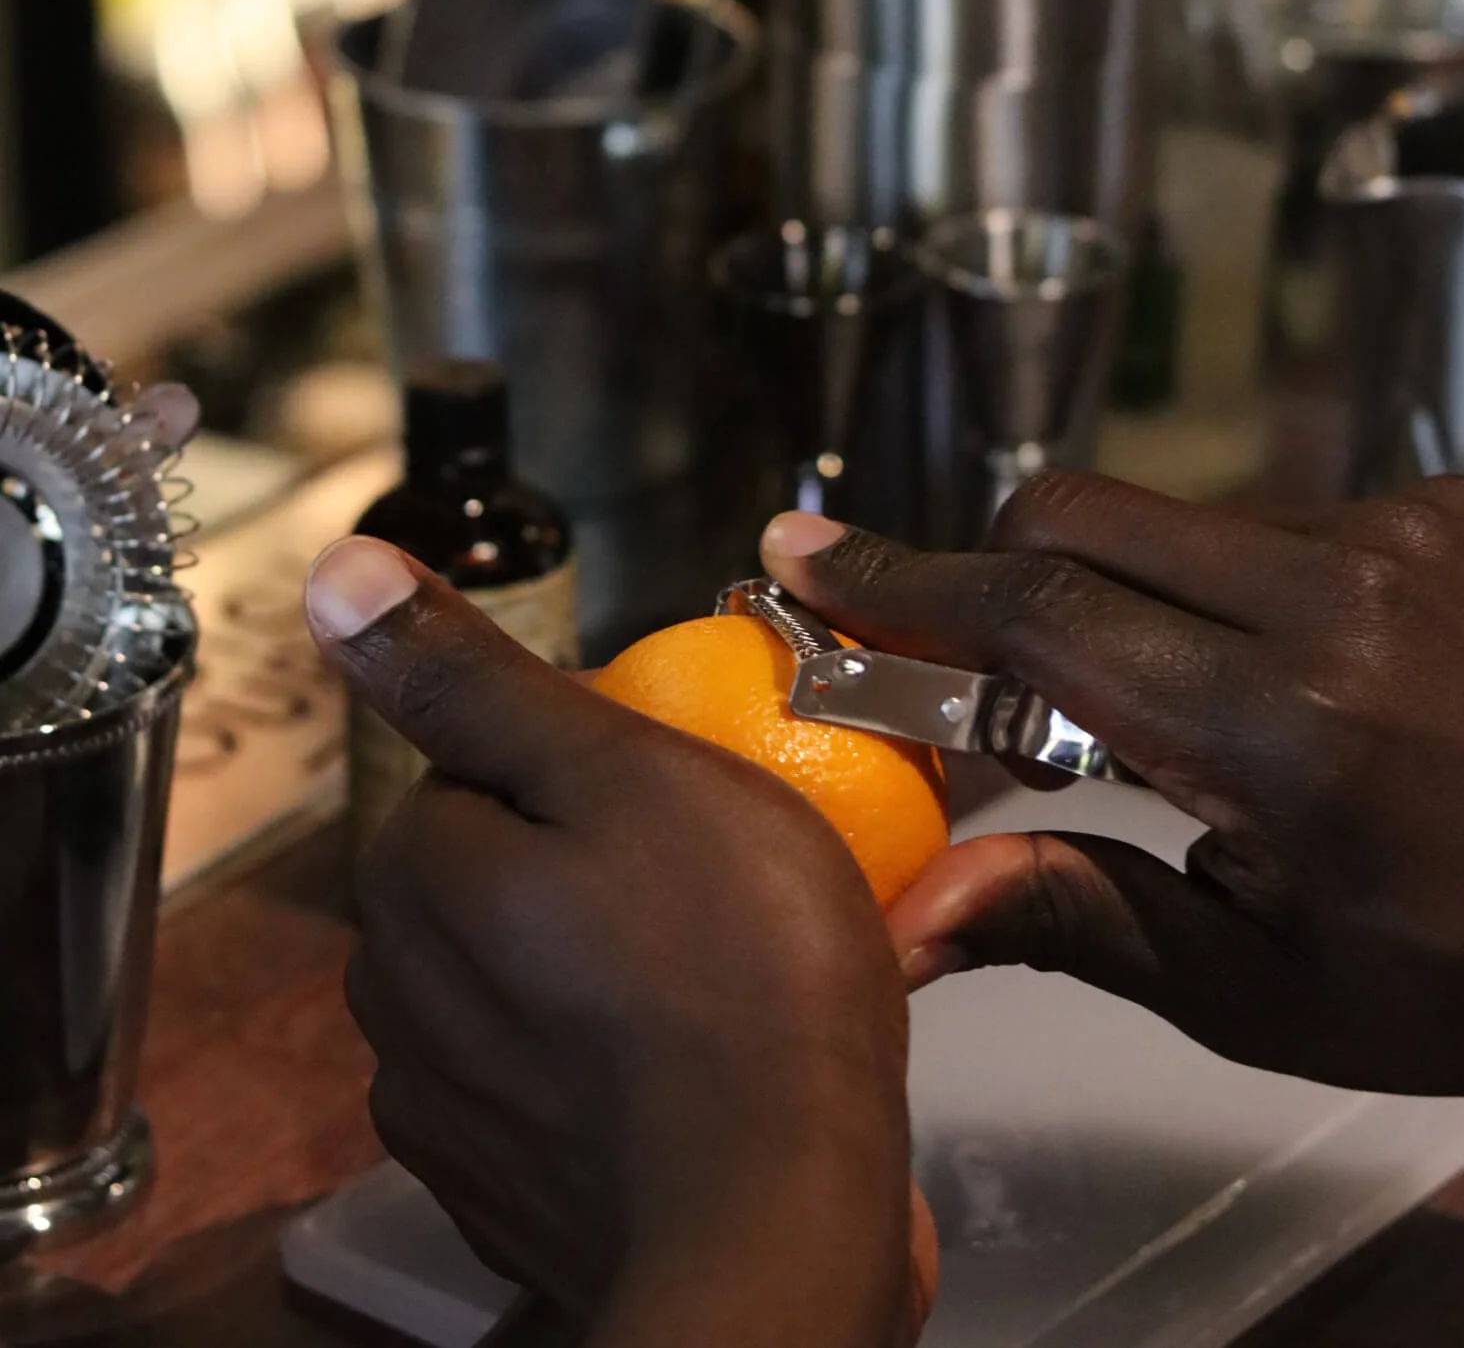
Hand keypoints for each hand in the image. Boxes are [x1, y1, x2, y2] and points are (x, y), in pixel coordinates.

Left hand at [305, 537, 933, 1347]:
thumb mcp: (625, 769)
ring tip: (729, 982)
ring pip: (529, 976)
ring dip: (606, 967)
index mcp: (414, 872)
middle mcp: (397, 992)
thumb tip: (340, 574)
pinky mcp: (505, 1190)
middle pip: (503, 870)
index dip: (598, 767)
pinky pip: (555, 1079)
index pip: (484, 763)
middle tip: (724, 885)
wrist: (777, 1233)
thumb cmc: (736, 984)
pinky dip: (613, 1065)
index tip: (687, 796)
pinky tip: (701, 1068)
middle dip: (595, 866)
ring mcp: (447, 1107)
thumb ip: (474, 675)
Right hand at [763, 473, 1463, 1096]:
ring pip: (1172, 519)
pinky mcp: (1448, 499)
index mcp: (1288, 727)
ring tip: (1188, 719)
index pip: (1044, 614)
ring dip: (1129, 598)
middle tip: (987, 685)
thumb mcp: (1269, 990)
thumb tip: (906, 918)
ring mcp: (1406, 525)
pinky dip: (1234, 588)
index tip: (805, 563)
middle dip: (996, 580)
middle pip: (1077, 517)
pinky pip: (1271, 517)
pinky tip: (1298, 682)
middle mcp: (1342, 590)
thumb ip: (1078, 918)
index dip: (905, 587)